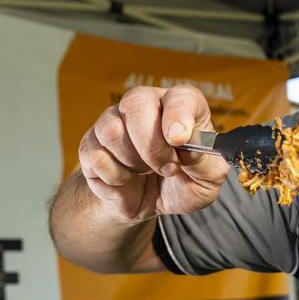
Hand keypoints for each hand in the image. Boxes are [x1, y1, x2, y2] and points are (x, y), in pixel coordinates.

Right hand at [77, 85, 228, 222]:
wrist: (151, 204)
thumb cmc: (182, 182)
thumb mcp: (207, 179)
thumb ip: (206, 162)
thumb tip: (189, 148)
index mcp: (180, 106)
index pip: (180, 96)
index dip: (179, 115)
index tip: (179, 139)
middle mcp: (145, 106)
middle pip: (136, 104)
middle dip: (153, 146)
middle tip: (167, 168)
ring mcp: (113, 123)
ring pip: (112, 131)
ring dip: (134, 163)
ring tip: (146, 172)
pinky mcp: (91, 146)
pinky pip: (97, 157)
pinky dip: (115, 177)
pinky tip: (126, 179)